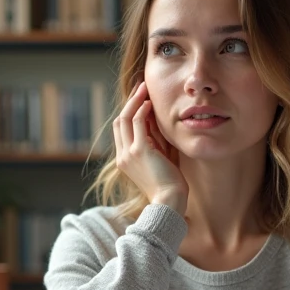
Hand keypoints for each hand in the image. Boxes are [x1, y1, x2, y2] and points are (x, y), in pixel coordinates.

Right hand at [112, 82, 187, 211]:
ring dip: (135, 100)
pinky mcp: (139, 150)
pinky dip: (142, 109)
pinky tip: (150, 102)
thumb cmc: (170, 184)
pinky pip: (138, 122)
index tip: (141, 99)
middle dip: (130, 102)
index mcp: (125, 159)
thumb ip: (157, 141)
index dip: (130, 112)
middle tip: (142, 87)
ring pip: (126, 118)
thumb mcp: (161, 158)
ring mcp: (129, 153)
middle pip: (120, 121)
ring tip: (145, 87)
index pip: (122, 130)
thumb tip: (157, 120)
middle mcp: (123, 155)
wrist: (169, 202)